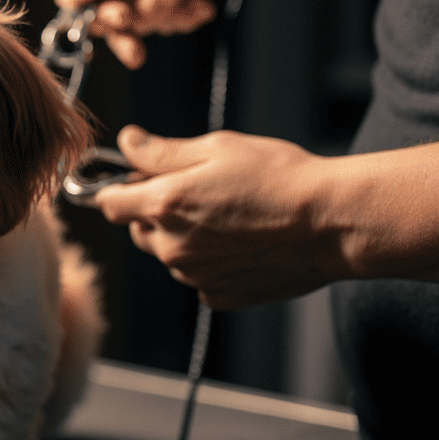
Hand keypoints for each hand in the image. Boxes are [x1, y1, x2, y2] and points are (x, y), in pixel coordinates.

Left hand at [93, 125, 338, 307]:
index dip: (121, 188)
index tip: (140, 179)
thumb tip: (128, 143)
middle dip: (155, 212)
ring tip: (229, 217)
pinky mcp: (219, 296)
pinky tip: (242, 243)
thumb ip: (162, 151)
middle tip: (199, 192)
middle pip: (139, 230)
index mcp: (164, 206)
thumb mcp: (218, 148)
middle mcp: (172, 247)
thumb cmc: (279, 178)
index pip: (108, 203)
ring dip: (184, 238)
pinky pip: (199, 278)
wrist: (330, 223)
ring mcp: (195, 276)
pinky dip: (211, 262)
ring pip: (170, 255)